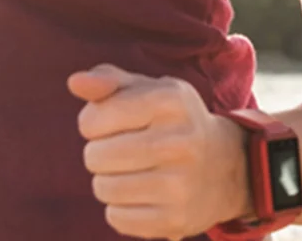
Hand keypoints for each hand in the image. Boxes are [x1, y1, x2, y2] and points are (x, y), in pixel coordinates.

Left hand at [68, 64, 250, 238]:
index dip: (91, 123)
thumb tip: (75, 82)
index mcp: (170, 101)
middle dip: (98, 154)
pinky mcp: (175, 219)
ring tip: (131, 172)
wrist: (227, 166)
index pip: (93, 120)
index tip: (111, 124)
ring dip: (107, 181)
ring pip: (103, 188)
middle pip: (95, 157)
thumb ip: (109, 81)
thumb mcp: (149, 90)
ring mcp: (180, 185)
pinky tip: (141, 196)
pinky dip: (119, 208)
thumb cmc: (173, 122)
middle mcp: (179, 142)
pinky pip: (116, 218)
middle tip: (122, 150)